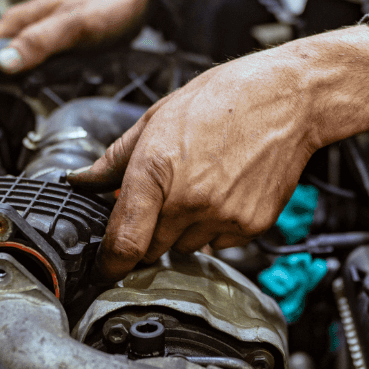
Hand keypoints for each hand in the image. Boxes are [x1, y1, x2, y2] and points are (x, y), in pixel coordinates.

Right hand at [0, 0, 149, 72]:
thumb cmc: (104, 4)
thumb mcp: (71, 25)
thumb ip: (38, 42)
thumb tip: (4, 63)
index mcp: (17, 21)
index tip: (8, 91)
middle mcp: (24, 31)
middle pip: (7, 70)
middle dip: (23, 85)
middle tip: (47, 85)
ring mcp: (40, 42)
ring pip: (29, 76)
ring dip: (45, 85)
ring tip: (64, 80)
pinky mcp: (56, 53)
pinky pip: (49, 75)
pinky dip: (59, 81)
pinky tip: (70, 79)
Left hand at [68, 24, 368, 279]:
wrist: (287, 99)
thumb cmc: (223, 99)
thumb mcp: (156, 118)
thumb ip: (114, 159)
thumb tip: (81, 180)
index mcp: (155, 170)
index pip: (124, 241)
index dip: (110, 263)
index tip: (105, 269)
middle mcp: (187, 200)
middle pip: (152, 249)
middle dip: (149, 233)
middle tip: (164, 200)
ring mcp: (221, 216)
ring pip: (185, 247)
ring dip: (183, 229)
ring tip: (201, 186)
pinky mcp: (250, 225)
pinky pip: (218, 243)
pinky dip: (215, 227)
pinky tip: (224, 191)